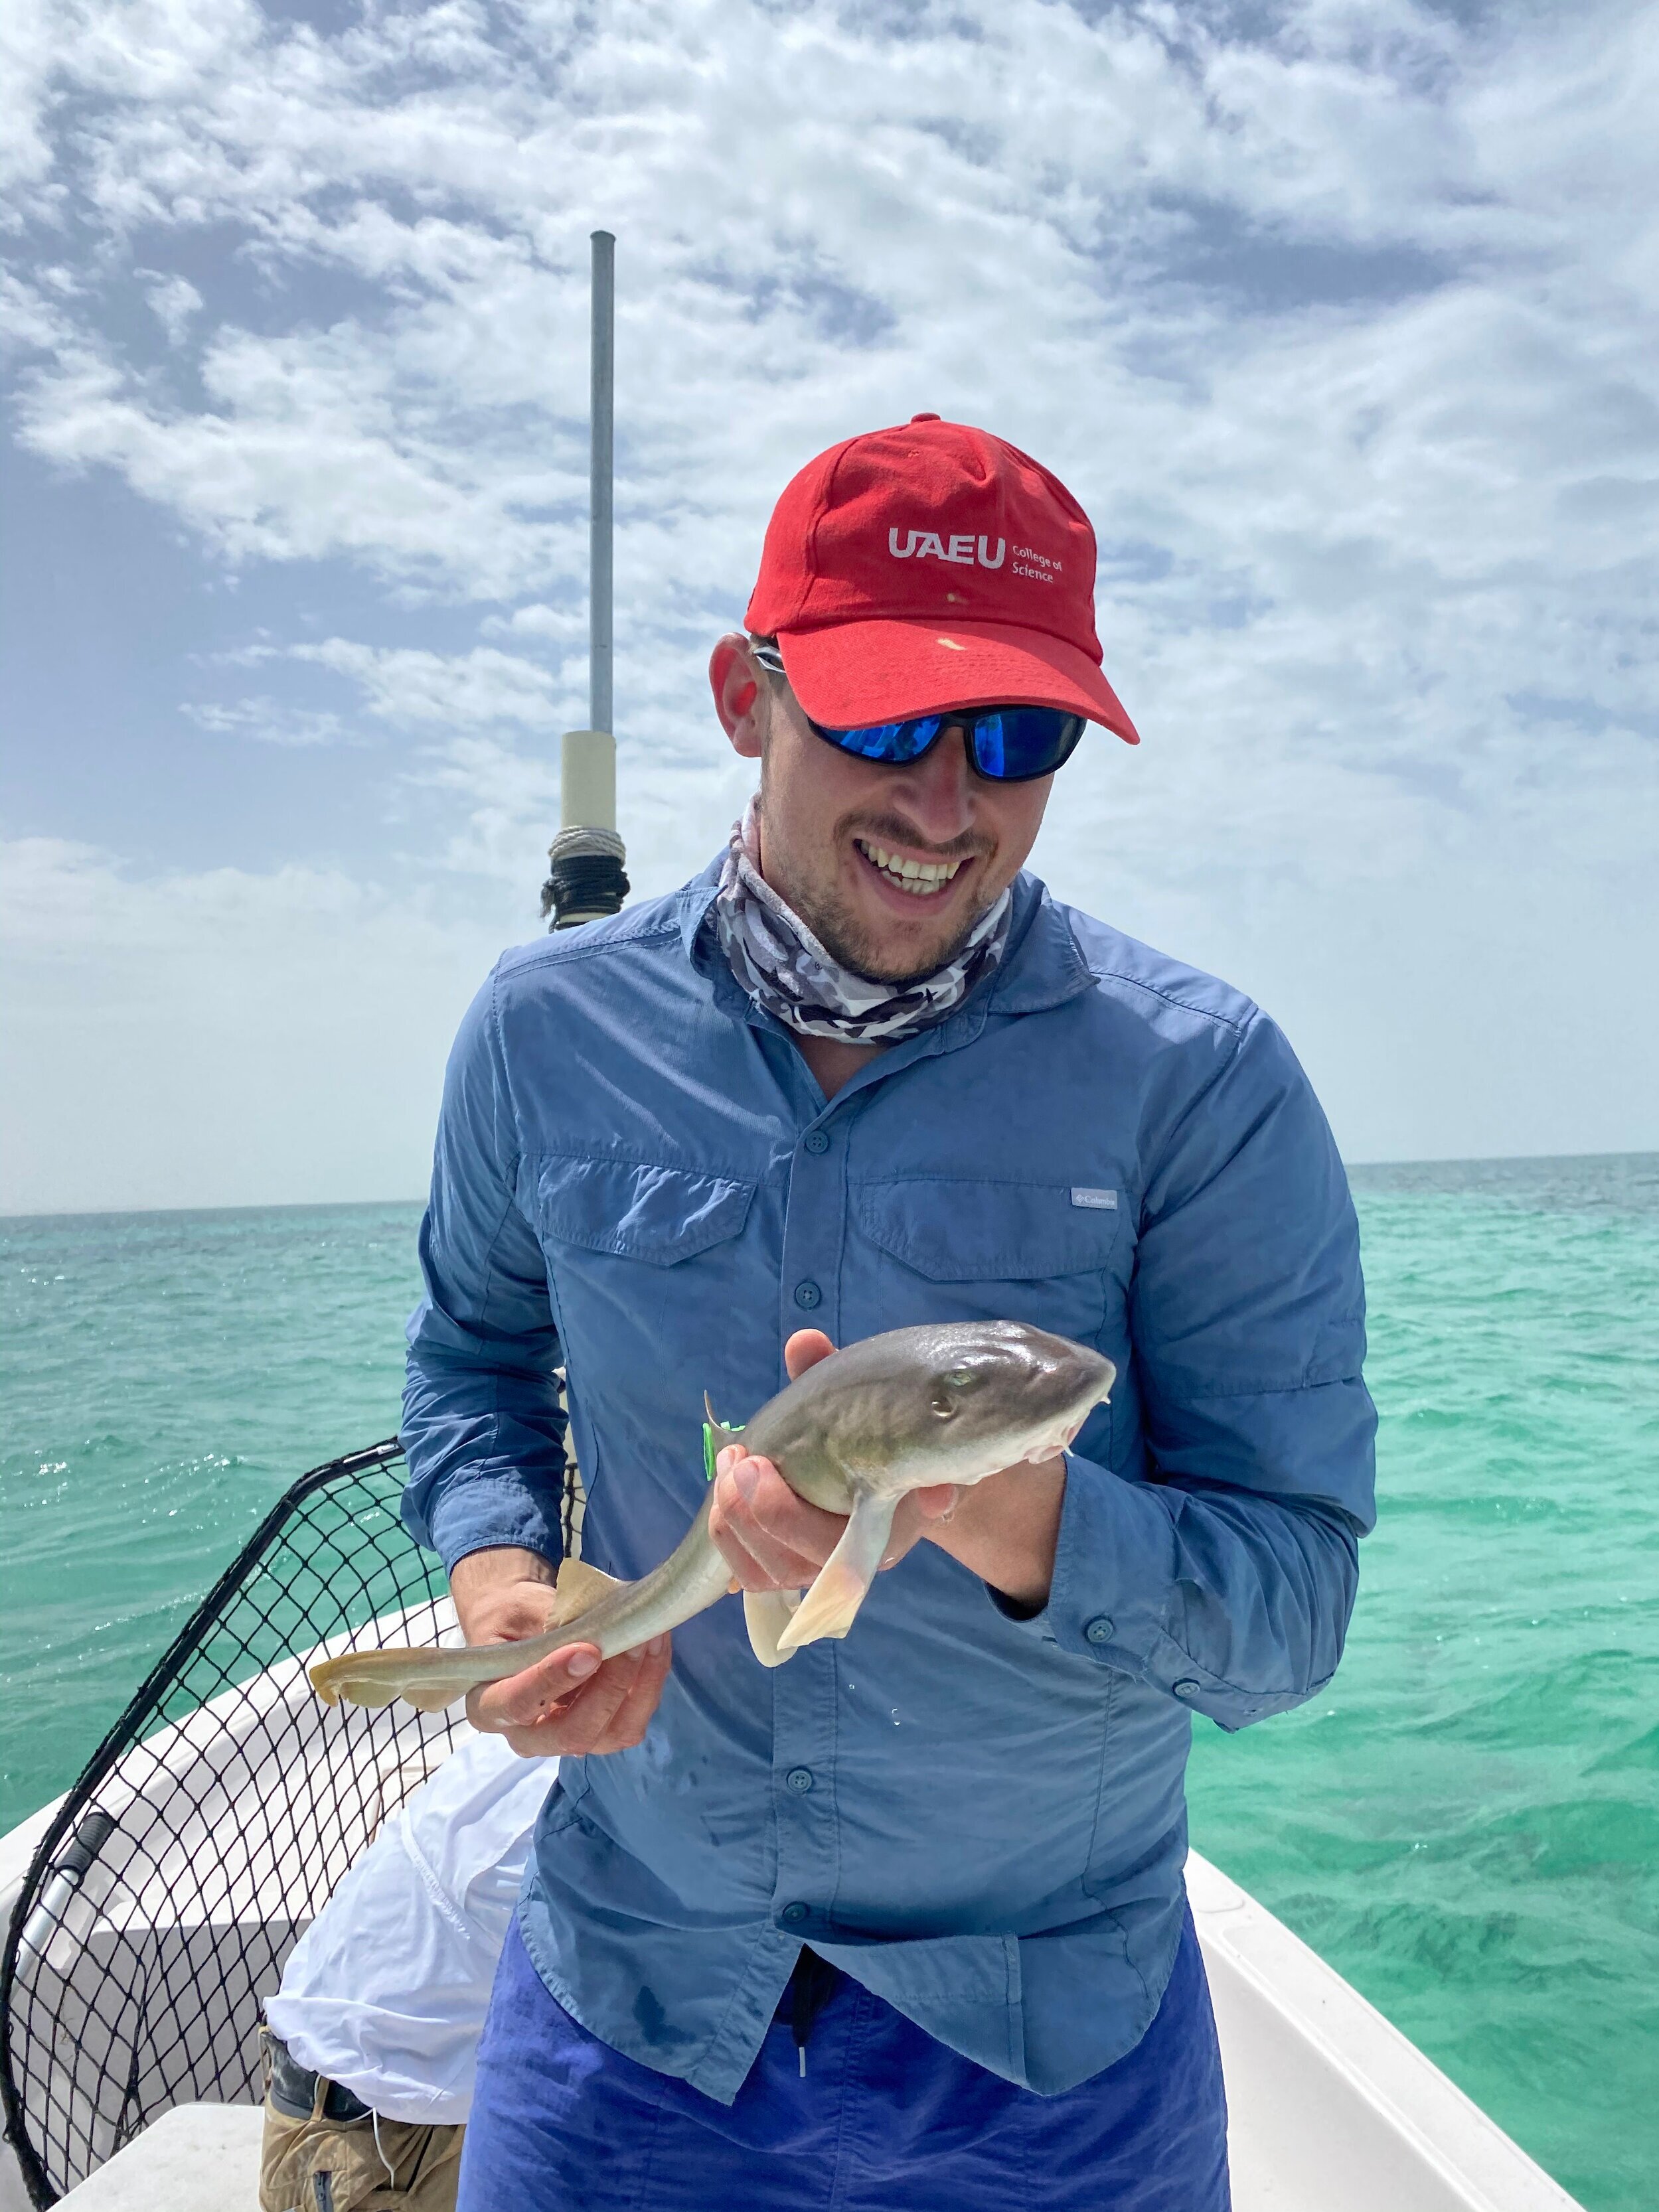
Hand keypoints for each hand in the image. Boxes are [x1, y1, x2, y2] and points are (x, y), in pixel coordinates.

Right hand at [449, 1547, 671, 1758]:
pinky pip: (632, 1721)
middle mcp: (525, 1736)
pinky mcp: (599, 1734)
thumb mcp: (520, 1611)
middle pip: (572, 1733)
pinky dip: (650, 1684)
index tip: (588, 1650)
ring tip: (652, 1637)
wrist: (525, 1626)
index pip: (517, 1705)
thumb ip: (550, 1628)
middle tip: (634, 1641)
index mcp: (488, 1705)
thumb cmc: (516, 1617)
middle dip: (609, 1688)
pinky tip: (656, 1647)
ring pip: (611, 1733)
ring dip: (639, 1685)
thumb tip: (597, 1630)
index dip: (552, 1680)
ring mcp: (566, 1740)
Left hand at [710, 1330, 1067, 1609]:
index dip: (785, 1513)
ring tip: (729, 1465)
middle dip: (754, 1510)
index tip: (760, 1461)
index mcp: (888, 1523)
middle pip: (793, 1562)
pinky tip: (721, 1493)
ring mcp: (822, 1567)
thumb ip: (835, 1372)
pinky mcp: (793, 1567)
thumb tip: (802, 1343)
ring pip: (766, 1572)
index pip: (837, 1549)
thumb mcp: (870, 1397)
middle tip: (739, 1458)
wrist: (906, 1456)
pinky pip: (751, 1576)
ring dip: (734, 1522)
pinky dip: (729, 1540)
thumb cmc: (884, 1424)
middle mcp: (856, 1556)